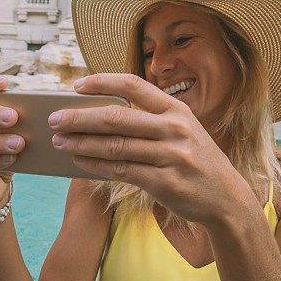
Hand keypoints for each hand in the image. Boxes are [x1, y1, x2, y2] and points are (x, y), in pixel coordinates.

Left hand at [48, 73, 250, 226]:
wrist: (226, 197)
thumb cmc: (196, 160)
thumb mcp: (183, 129)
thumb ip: (151, 118)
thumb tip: (99, 112)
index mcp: (177, 110)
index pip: (134, 85)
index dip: (102, 82)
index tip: (76, 86)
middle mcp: (174, 129)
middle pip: (116, 117)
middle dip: (79, 117)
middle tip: (55, 119)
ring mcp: (170, 156)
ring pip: (114, 146)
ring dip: (81, 143)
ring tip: (59, 141)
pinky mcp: (164, 182)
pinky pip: (120, 171)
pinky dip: (95, 166)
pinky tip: (79, 161)